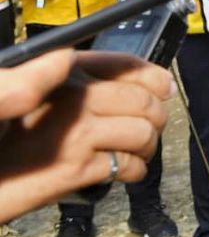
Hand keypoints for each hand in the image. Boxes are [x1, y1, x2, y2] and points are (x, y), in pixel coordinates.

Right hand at [0, 50, 173, 222]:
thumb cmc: (6, 139)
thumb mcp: (35, 95)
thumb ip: (73, 84)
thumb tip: (126, 86)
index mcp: (63, 72)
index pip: (126, 65)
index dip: (154, 77)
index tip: (164, 88)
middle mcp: (72, 96)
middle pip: (143, 100)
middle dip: (156, 116)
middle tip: (152, 127)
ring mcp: (76, 131)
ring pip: (142, 132)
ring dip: (149, 144)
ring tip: (140, 151)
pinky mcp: (76, 168)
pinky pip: (128, 165)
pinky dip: (135, 170)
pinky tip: (126, 170)